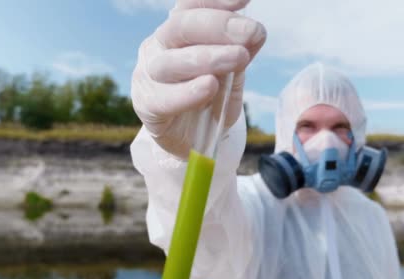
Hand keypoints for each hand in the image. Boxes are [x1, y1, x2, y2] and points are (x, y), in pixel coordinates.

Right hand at [131, 0, 265, 157]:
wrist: (191, 139)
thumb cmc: (209, 98)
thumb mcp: (231, 72)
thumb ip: (241, 52)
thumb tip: (256, 34)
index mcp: (177, 31)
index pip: (191, 6)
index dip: (216, 0)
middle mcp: (159, 47)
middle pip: (180, 26)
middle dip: (219, 25)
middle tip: (252, 31)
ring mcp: (148, 75)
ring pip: (171, 61)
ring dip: (208, 57)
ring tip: (239, 57)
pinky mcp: (147, 105)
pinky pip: (165, 98)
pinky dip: (188, 92)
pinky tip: (209, 85)